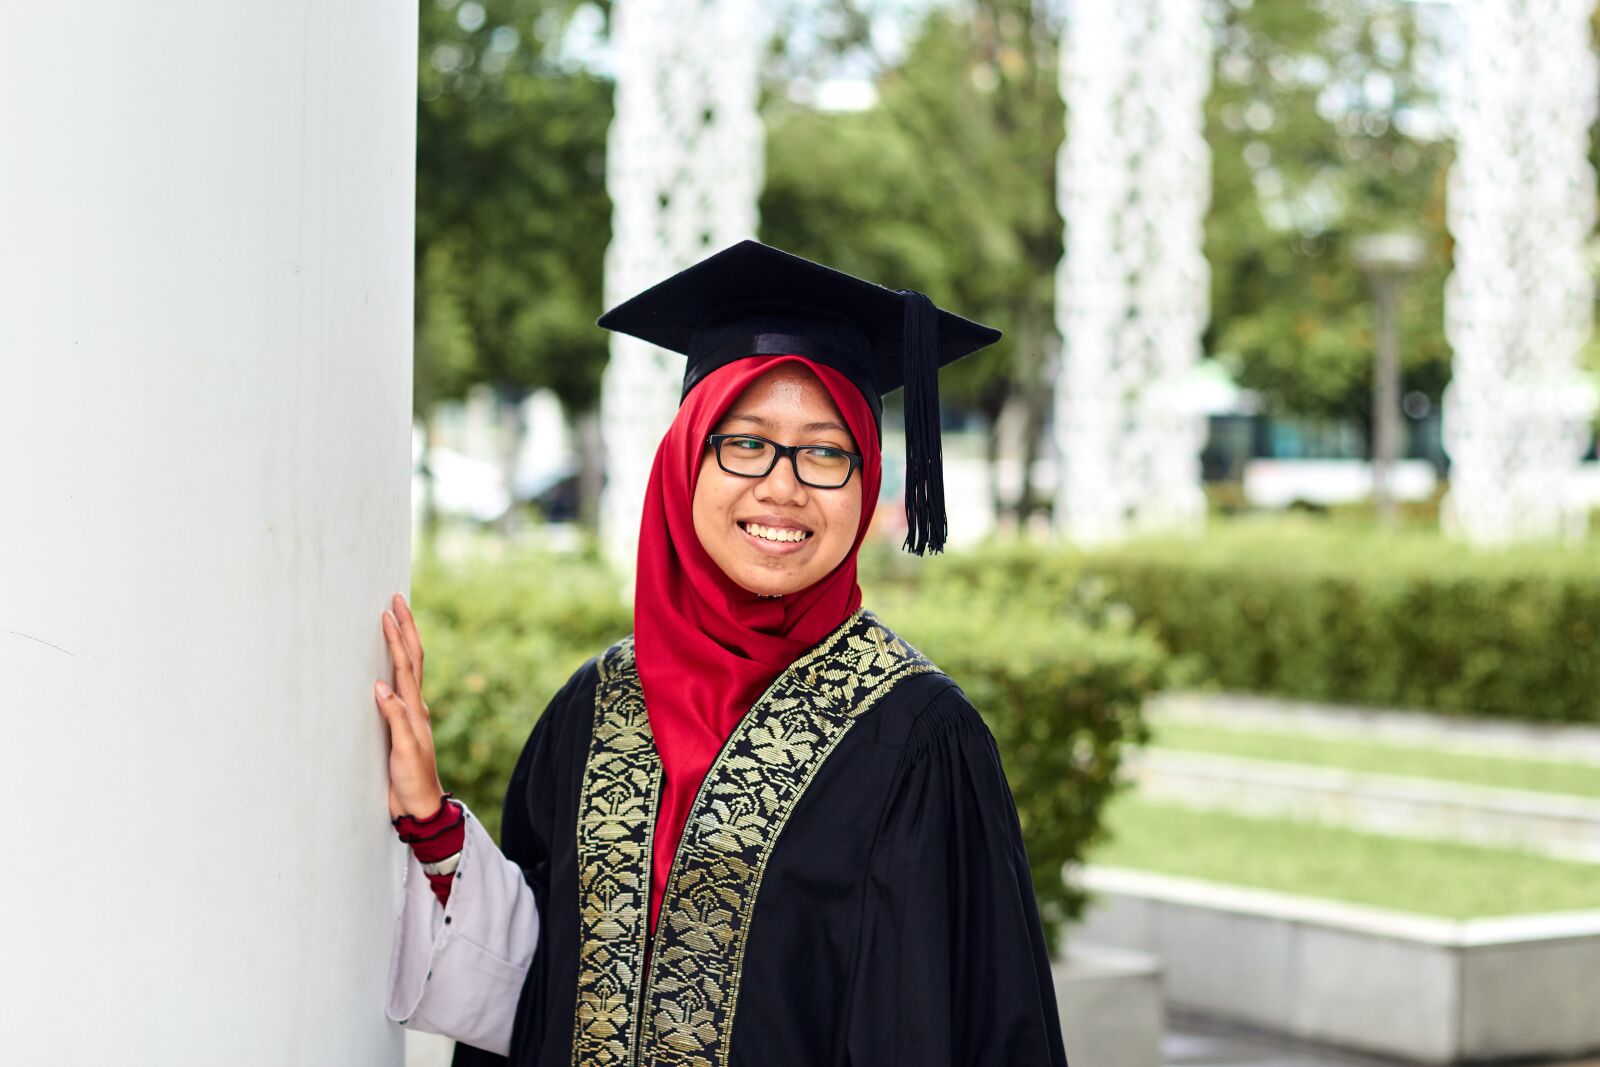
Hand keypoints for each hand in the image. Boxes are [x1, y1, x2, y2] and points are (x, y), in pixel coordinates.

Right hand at [375, 592, 444, 820]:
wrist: (420, 806)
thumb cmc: (413, 781)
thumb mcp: (405, 751)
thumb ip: (395, 718)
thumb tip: (380, 685)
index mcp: (415, 709)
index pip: (406, 665)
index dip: (397, 638)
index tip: (388, 612)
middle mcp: (414, 706)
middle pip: (411, 658)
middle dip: (405, 627)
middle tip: (397, 598)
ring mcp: (408, 713)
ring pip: (406, 668)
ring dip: (402, 641)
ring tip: (395, 617)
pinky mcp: (400, 724)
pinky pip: (398, 685)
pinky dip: (394, 665)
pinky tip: (387, 661)